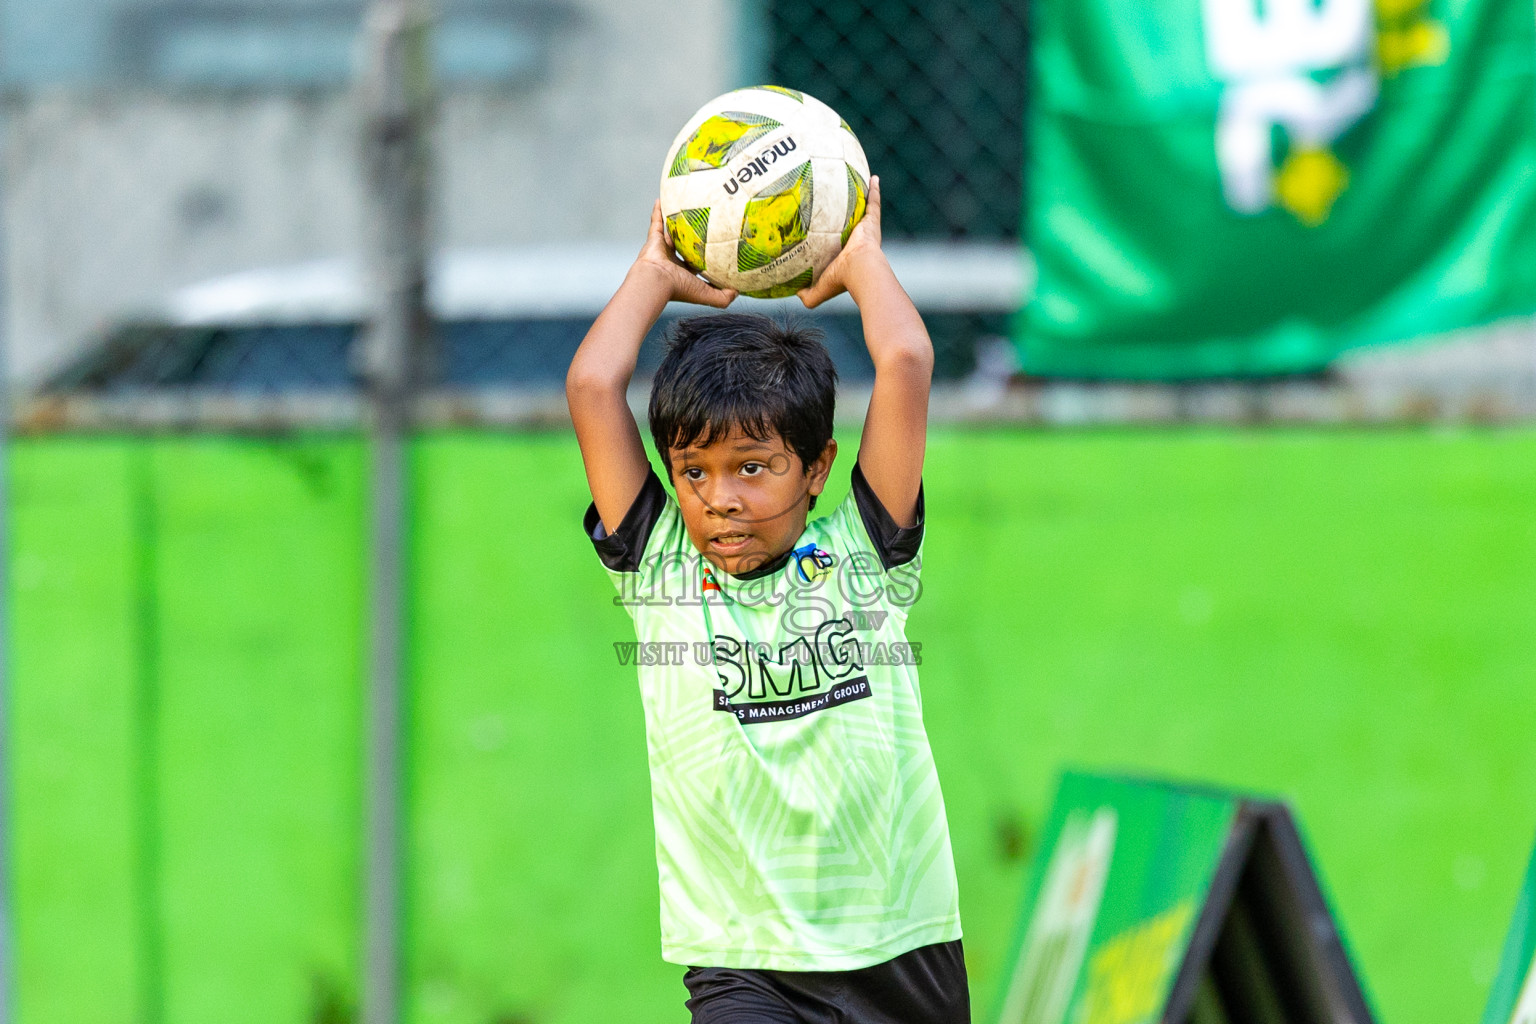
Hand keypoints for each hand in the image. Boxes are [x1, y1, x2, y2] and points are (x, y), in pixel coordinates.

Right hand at [632, 200, 737, 307]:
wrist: (657, 281)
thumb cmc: (680, 288)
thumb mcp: (708, 295)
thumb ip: (724, 297)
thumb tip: (738, 291)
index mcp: (683, 274)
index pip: (696, 265)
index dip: (704, 258)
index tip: (714, 250)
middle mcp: (672, 261)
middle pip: (684, 246)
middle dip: (690, 239)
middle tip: (701, 226)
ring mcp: (662, 249)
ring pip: (670, 233)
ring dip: (675, 223)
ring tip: (682, 210)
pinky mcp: (653, 239)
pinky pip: (656, 221)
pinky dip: (657, 211)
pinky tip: (661, 200)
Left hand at [797, 174, 887, 308]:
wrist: (860, 270)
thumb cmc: (840, 279)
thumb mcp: (819, 289)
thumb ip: (807, 294)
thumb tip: (795, 293)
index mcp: (847, 255)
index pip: (841, 244)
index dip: (836, 238)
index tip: (830, 230)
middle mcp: (859, 241)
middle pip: (854, 224)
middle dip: (850, 215)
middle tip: (843, 203)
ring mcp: (867, 230)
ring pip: (865, 211)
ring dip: (864, 198)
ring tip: (861, 184)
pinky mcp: (872, 221)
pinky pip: (874, 202)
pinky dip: (874, 190)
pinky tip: (873, 177)